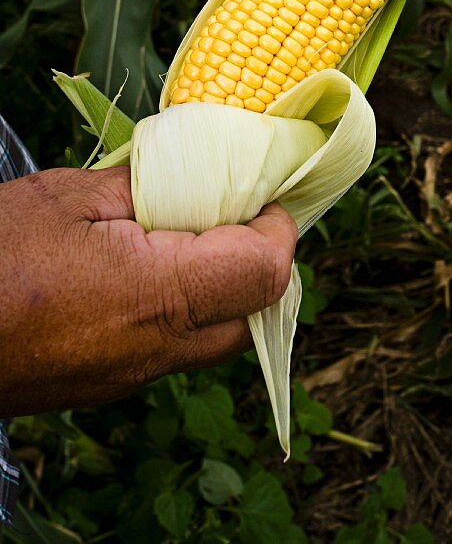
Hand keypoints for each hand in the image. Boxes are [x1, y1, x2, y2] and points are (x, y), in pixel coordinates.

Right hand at [0, 167, 296, 415]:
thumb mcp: (67, 196)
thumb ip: (146, 184)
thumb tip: (197, 171)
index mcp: (157, 295)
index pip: (265, 272)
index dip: (277, 226)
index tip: (261, 191)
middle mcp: (155, 349)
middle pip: (252, 313)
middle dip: (257, 259)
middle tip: (229, 211)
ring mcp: (129, 377)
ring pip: (214, 337)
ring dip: (219, 285)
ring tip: (182, 234)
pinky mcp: (104, 386)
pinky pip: (170, 348)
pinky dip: (179, 308)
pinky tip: (142, 268)